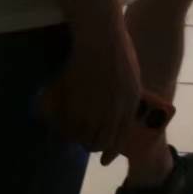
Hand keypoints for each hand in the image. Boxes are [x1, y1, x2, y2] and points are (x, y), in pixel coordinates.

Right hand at [46, 18, 140, 163]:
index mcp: (130, 101)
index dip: (111, 150)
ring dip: (76, 138)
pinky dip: (64, 128)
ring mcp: (94, 104)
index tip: (104, 159)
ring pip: (82, 136)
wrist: (100, 34)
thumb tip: (117, 117)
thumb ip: (127, 98)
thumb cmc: (118, 49)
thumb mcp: (131, 76)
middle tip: (84, 143)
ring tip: (71, 133)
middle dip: (91, 146)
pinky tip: (61, 123)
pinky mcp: (76, 99)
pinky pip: (68, 124)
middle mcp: (114, 107)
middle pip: (100, 141)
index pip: (120, 136)